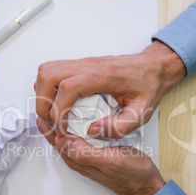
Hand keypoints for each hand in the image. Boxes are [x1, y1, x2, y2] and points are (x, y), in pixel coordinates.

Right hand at [35, 40, 185, 137]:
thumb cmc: (148, 87)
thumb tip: (93, 131)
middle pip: (48, 76)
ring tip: (53, 115)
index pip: (68, 88)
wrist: (153, 67)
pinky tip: (58, 103)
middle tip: (53, 123)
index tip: (63, 128)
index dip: (59, 111)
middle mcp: (89, 65)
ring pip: (46, 71)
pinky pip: (52, 71)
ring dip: (42, 95)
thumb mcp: (143, 112)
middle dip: (43, 104)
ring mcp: (82, 62)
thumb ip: (120, 126)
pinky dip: (47, 88)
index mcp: (104, 75)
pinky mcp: (79, 65)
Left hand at [37, 117, 165, 194]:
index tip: (45, 106)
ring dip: (60, 123)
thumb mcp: (110, 161)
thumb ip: (85, 153)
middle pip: (58, 137)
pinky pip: (79, 137)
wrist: (146, 184)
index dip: (48, 123)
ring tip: (56, 107)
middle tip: (46, 102)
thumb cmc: (131, 174)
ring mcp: (87, 156)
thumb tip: (62, 141)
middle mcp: (79, 158)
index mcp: (78, 160)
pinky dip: (74, 126)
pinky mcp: (95, 153)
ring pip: (67, 136)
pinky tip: (77, 118)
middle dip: (50, 121)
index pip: (56, 139)